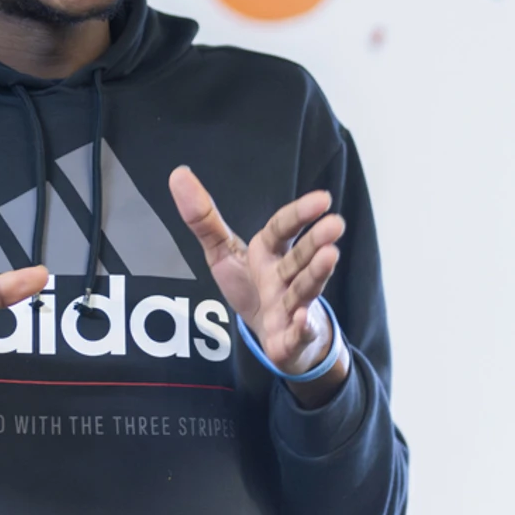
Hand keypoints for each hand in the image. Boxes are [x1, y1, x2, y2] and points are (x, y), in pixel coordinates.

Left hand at [169, 167, 349, 405]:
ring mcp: (291, 308)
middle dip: (317, 242)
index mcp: (269, 252)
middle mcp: (285, 277)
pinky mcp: (290, 340)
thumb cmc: (251, 288)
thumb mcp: (223, 252)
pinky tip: (301, 319)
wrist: (272, 336)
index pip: (284, 228)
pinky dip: (301, 328)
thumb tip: (178, 174)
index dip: (300, 213)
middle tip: (336, 223)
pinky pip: (297, 334)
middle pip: (301, 258)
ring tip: (331, 256)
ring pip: (304, 290)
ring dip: (316, 275)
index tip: (322, 198)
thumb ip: (203, 219)